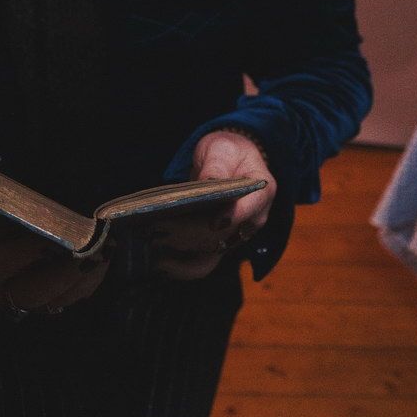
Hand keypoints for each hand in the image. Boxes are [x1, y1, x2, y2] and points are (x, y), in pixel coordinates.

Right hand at [0, 182, 110, 313]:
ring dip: (84, 278)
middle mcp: (0, 294)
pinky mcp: (46, 301)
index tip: (47, 237)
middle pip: (34, 293)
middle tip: (88, 249)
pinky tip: (103, 258)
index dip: (22, 254)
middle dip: (64, 274)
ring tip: (103, 251)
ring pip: (58, 300)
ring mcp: (25, 300)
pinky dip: (90, 281)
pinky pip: (72, 299)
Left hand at [149, 130, 275, 279]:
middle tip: (161, 225)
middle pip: (225, 234)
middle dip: (192, 232)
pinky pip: (203, 264)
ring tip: (155, 243)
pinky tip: (160, 262)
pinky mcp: (218, 245)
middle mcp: (252, 220)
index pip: (251, 208)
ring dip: (183, 250)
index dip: (234, 216)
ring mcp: (235, 236)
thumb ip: (217, 165)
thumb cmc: (227, 152)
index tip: (214, 222)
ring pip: (212, 253)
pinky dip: (182, 267)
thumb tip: (209, 180)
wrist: (229, 161)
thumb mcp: (222, 149)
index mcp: (261, 192)